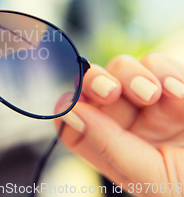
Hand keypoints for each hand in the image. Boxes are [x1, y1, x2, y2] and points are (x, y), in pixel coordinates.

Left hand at [57, 53, 183, 196]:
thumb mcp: (153, 176)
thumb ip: (109, 146)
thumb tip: (67, 112)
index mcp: (117, 153)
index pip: (74, 125)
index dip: (69, 109)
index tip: (73, 102)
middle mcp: (132, 126)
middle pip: (93, 90)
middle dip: (95, 84)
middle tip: (109, 91)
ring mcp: (157, 102)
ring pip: (122, 69)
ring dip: (134, 77)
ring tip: (158, 96)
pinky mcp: (180, 84)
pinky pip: (159, 64)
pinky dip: (165, 72)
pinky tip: (179, 93)